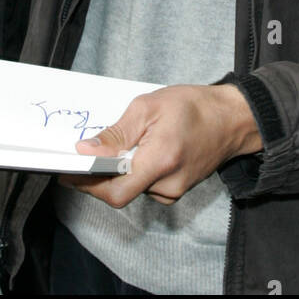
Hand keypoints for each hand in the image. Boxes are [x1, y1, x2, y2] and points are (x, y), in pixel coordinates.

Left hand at [56, 84, 261, 208]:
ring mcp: (173, 191)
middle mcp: (167, 184)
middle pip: (120, 192)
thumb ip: (116, 133)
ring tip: (123, 142)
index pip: (115, 190)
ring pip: (131, 188)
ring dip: (118, 170)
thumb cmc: (193, 106)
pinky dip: (133, 171)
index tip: (67, 173)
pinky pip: (144, 185)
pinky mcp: (175, 190)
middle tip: (86, 153)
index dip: (87, 185)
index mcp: (160, 161)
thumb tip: (86, 150)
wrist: (231, 118)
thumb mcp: (148, 107)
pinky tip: (139, 150)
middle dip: (99, 174)